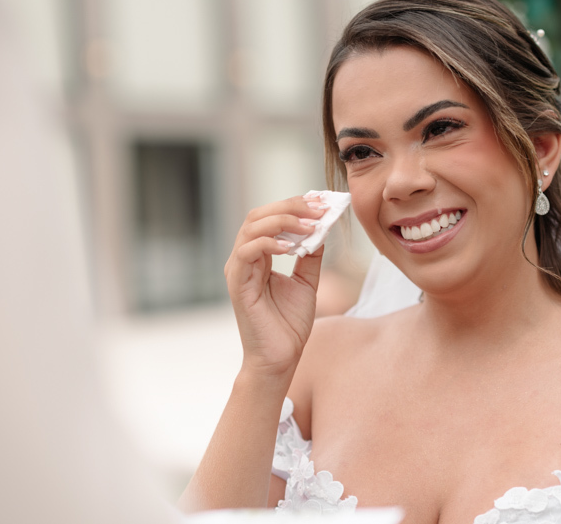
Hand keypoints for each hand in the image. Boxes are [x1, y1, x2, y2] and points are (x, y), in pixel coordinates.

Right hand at [224, 196, 328, 376]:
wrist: (281, 358)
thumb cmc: (289, 324)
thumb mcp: (307, 282)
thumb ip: (311, 255)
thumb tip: (321, 228)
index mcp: (258, 256)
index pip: (270, 218)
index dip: (295, 205)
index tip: (322, 201)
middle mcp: (244, 259)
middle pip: (259, 215)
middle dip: (291, 206)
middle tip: (319, 208)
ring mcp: (238, 270)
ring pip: (251, 227)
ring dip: (283, 220)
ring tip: (310, 224)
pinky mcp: (237, 284)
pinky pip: (247, 252)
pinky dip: (269, 242)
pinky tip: (292, 246)